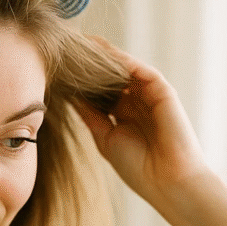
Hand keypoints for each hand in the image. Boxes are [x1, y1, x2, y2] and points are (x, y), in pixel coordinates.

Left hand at [76, 36, 209, 209]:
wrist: (167, 183)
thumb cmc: (138, 168)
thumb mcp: (105, 138)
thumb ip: (90, 115)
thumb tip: (70, 96)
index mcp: (124, 115)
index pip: (100, 90)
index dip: (82, 80)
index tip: (59, 68)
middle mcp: (137, 101)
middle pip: (111, 76)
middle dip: (91, 63)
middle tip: (66, 47)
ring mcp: (150, 95)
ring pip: (125, 68)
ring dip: (104, 56)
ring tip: (81, 42)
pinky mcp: (162, 91)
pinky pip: (140, 70)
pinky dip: (122, 60)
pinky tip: (103, 52)